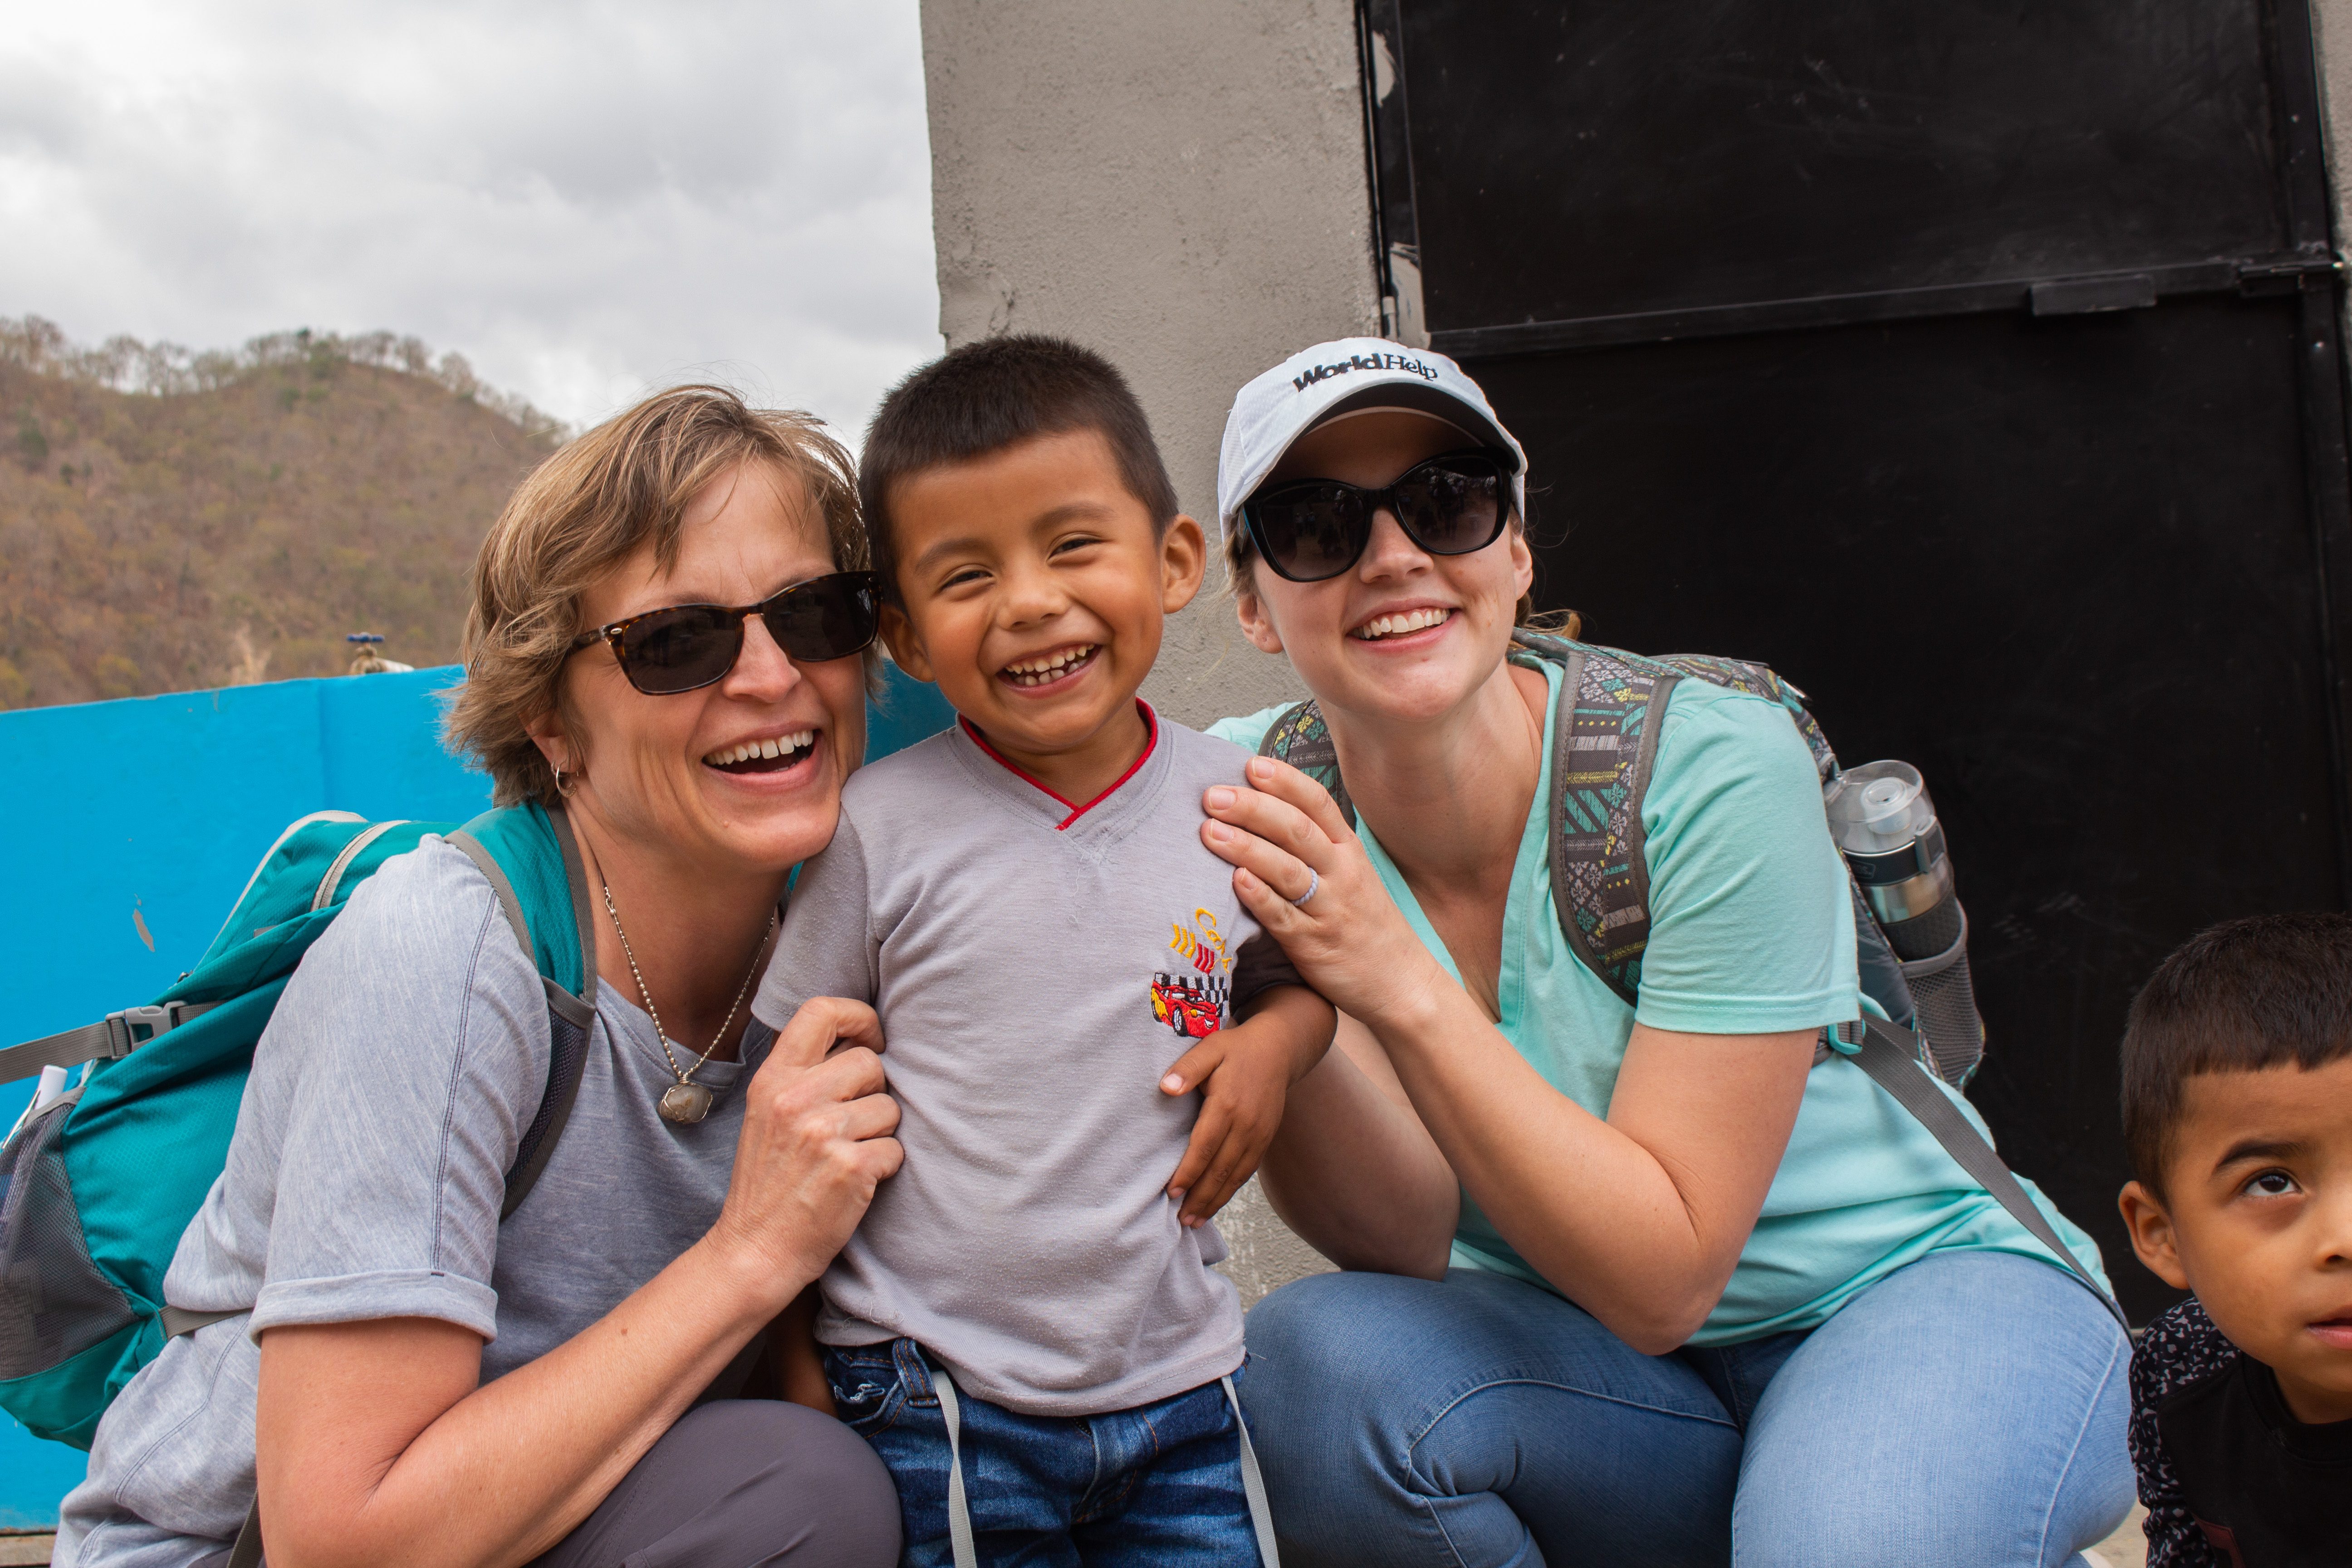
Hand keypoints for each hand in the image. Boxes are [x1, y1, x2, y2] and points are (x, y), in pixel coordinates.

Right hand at [704, 996, 902, 1303]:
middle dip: (874, 1093)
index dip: (859, 1017)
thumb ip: (803, 1076)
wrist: (755, 1250)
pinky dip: (885, 1167)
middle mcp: (795, 1099)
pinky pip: (896, 1149)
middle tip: (853, 1125)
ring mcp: (823, 1133)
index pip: (821, 1011)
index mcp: (772, 1079)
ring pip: (889, 1108)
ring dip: (880, 1135)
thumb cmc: (769, 1182)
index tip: (871, 1040)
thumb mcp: (767, 1114)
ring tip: (847, 1159)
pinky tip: (855, 1183)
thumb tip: (860, 1041)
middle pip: (870, 1062)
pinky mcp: (851, 1167)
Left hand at [1161, 984, 1334, 1227]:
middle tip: (1182, 1221)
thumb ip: (1188, 1068)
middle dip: (1200, 1197)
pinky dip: (1232, 1189)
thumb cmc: (1236, 1048)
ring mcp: (1259, 1134)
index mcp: (1228, 1104)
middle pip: (1221, 1169)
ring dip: (1216, 1200)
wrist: (1279, 1048)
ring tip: (1196, 1221)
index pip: (1204, 1146)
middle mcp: (1246, 1124)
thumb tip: (1166, 1088)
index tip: (1171, 1192)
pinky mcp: (1266, 1138)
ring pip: (1236, 1175)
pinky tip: (1217, 1201)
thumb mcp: (1210, 1048)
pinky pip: (1248, 1170)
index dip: (1188, 1172)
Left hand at [1201, 757, 1448, 1029]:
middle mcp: (1342, 874)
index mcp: (1349, 850)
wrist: (1400, 983)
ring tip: (1209, 830)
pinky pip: (1283, 917)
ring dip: (1246, 846)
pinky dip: (1259, 896)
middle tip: (1213, 795)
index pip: (1317, 803)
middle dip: (1253, 808)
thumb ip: (1314, 843)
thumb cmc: (1364, 923)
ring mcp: (1329, 909)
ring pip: (1287, 869)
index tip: (1250, 765)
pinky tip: (1234, 879)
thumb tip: (1263, 807)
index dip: (1284, 781)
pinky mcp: (1313, 945)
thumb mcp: (1350, 874)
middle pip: (1296, 830)